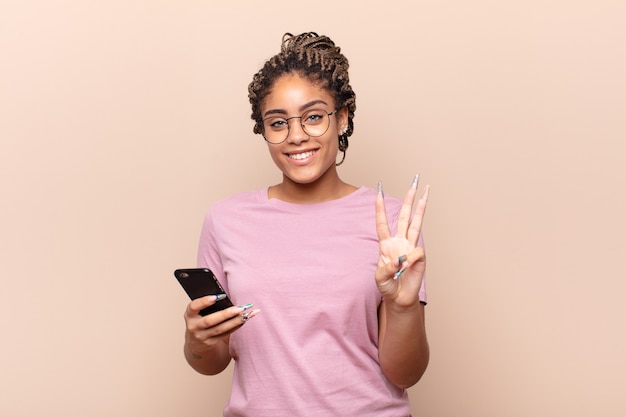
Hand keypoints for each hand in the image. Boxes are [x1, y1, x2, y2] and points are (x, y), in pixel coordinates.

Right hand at [184, 296, 258, 354]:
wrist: (195, 342)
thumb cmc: (199, 319)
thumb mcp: (197, 312)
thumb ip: (206, 305)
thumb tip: (225, 297)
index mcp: (189, 315)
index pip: (194, 307)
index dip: (205, 301)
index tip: (219, 296)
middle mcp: (194, 327)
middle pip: (210, 320)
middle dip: (226, 314)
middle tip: (240, 308)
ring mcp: (202, 336)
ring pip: (220, 329)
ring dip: (235, 321)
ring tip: (247, 314)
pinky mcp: (211, 343)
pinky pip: (225, 334)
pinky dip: (236, 326)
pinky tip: (244, 320)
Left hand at [375, 176, 428, 307]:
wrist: (399, 297)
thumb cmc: (387, 285)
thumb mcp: (379, 277)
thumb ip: (386, 268)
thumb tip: (402, 259)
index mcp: (386, 244)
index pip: (382, 222)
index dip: (380, 208)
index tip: (378, 191)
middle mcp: (399, 241)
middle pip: (404, 216)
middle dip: (409, 199)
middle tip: (414, 182)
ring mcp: (411, 247)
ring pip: (416, 223)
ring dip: (421, 207)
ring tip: (426, 192)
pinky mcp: (420, 256)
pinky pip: (417, 253)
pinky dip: (411, 261)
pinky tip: (406, 268)